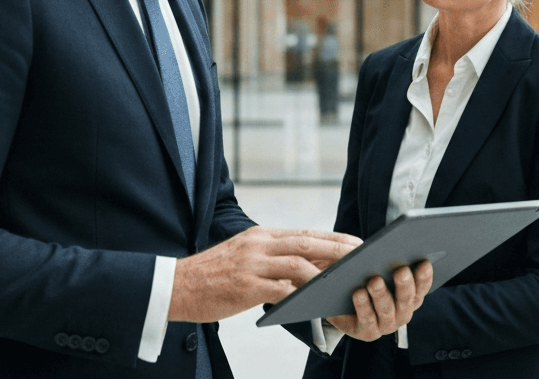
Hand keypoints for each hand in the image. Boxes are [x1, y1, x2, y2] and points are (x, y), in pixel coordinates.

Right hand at [169, 226, 361, 322]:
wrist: (175, 286)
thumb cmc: (212, 276)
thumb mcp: (244, 257)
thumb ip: (274, 259)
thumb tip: (309, 268)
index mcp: (261, 235)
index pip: (305, 233)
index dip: (334, 237)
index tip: (357, 243)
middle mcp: (259, 244)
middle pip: (308, 242)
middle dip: (339, 249)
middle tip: (364, 257)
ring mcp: (252, 264)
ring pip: (299, 263)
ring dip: (326, 274)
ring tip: (346, 283)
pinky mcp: (245, 285)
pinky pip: (282, 290)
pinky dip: (303, 296)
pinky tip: (317, 305)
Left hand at [326, 260, 433, 341]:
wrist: (341, 301)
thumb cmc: (362, 277)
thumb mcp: (373, 264)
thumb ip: (383, 257)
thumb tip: (386, 248)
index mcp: (410, 295)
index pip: (422, 287)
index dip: (424, 276)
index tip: (424, 262)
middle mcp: (402, 312)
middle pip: (407, 299)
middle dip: (405, 284)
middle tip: (401, 270)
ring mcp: (387, 324)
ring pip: (387, 309)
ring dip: (381, 295)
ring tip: (375, 280)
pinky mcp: (369, 332)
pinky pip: (367, 319)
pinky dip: (363, 305)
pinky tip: (359, 292)